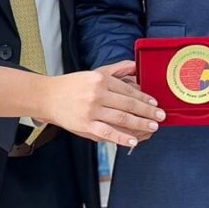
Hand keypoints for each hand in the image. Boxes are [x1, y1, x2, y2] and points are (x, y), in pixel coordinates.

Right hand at [43, 60, 163, 147]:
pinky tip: (133, 140)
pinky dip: (122, 138)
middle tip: (160, 117)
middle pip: (129, 105)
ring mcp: (91, 111)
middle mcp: (97, 94)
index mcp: (101, 80)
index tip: (155, 104)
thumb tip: (136, 67)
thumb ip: (116, 70)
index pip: (129, 90)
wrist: (47, 97)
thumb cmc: (72, 86)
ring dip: (140, 124)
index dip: (144, 98)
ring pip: (122, 119)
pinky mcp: (85, 125)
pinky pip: (108, 132)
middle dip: (148, 112)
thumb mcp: (94, 73)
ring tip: (152, 127)